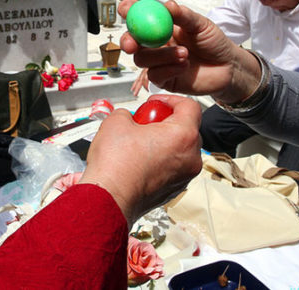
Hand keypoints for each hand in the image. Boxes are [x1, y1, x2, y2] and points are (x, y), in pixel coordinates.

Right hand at [79, 95, 202, 225]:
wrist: (108, 199)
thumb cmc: (115, 165)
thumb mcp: (117, 121)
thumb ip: (129, 113)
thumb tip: (129, 118)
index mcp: (183, 136)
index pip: (189, 106)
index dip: (170, 100)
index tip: (156, 103)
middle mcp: (190, 158)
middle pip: (187, 129)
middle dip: (166, 122)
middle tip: (145, 122)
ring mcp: (184, 176)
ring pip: (180, 150)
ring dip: (163, 142)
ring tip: (139, 143)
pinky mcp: (174, 190)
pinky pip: (173, 167)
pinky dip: (160, 161)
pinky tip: (139, 161)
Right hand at [118, 0, 260, 103]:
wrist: (228, 67)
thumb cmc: (214, 44)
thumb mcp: (201, 24)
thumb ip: (184, 15)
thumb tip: (168, 5)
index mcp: (163, 26)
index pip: (140, 17)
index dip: (129, 12)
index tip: (126, 9)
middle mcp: (157, 44)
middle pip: (131, 41)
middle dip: (128, 40)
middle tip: (132, 42)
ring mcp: (159, 62)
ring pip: (142, 59)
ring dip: (161, 55)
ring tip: (184, 53)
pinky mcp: (164, 79)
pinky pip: (155, 75)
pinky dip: (169, 69)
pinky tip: (184, 66)